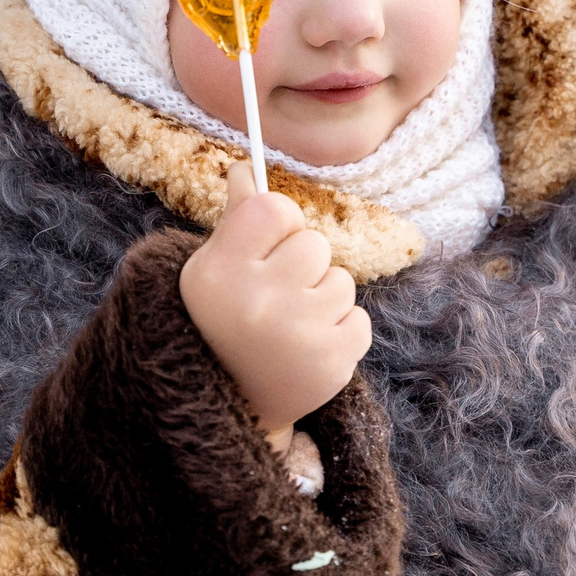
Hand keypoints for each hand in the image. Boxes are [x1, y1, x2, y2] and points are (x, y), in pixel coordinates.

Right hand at [179, 162, 371, 441]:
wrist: (235, 406)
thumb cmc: (225, 322)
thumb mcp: (216, 270)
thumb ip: (238, 219)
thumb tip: (247, 168)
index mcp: (217, 272)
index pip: (273, 209)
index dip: (276, 226)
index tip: (265, 250)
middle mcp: (255, 300)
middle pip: (313, 244)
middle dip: (302, 266)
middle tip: (275, 298)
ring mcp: (297, 333)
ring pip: (341, 281)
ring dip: (323, 299)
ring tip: (291, 326)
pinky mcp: (332, 362)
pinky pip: (359, 317)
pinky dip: (341, 330)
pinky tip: (309, 348)